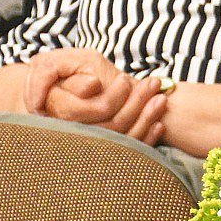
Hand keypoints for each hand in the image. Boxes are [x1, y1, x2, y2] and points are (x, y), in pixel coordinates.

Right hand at [24, 47, 166, 143]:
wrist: (61, 89)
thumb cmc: (65, 70)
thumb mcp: (64, 66)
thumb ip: (75, 79)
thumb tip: (93, 86)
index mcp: (59, 111)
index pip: (95, 109)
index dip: (114, 96)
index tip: (126, 79)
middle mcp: (71, 134)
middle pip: (112, 125)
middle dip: (137, 102)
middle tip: (154, 83)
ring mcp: (87, 147)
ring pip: (123, 139)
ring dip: (147, 117)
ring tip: (161, 98)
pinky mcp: (102, 154)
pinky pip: (128, 151)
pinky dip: (147, 138)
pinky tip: (158, 124)